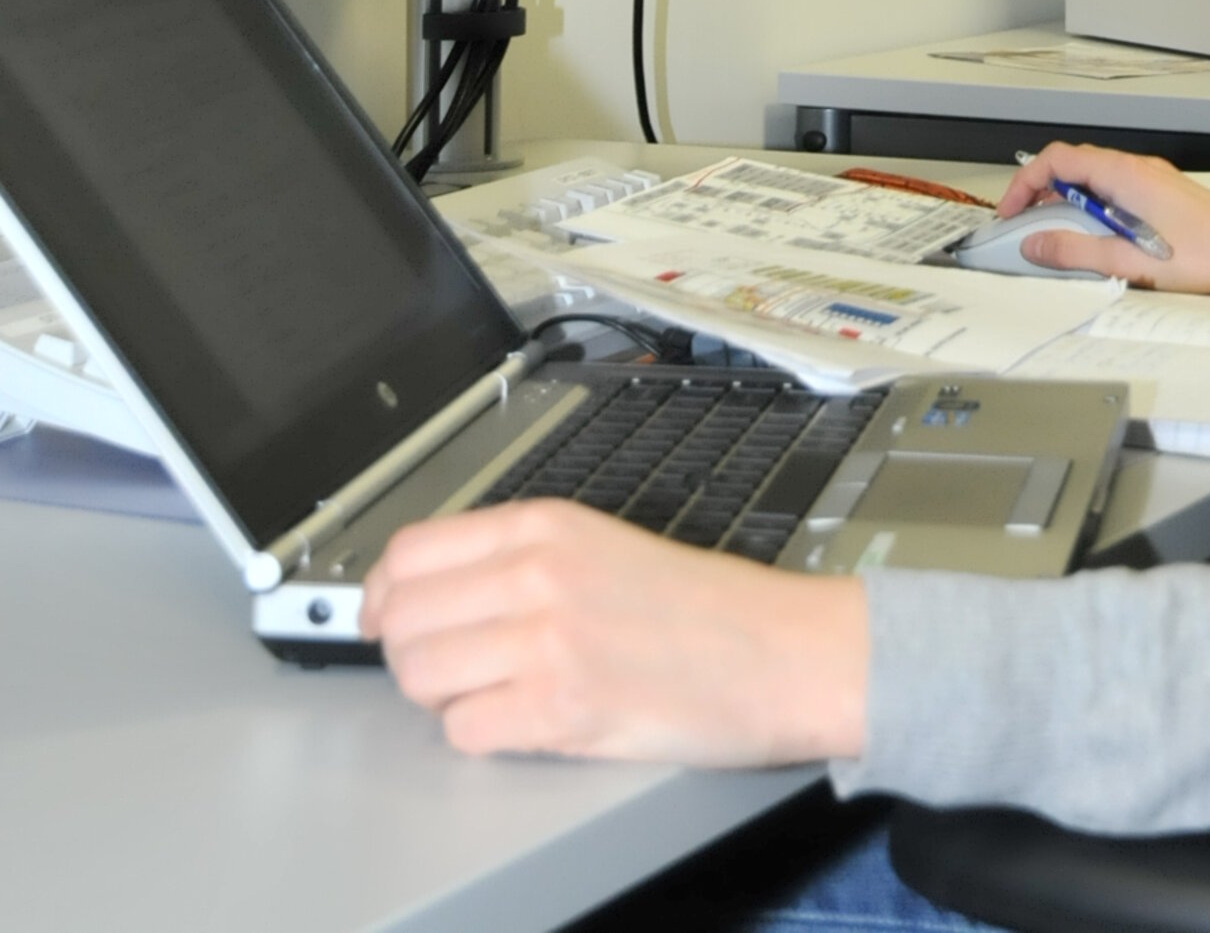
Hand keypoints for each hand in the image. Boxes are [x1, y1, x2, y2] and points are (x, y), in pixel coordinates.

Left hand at [361, 500, 867, 762]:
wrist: (777, 651)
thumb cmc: (698, 606)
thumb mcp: (599, 543)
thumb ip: (516, 556)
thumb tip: (424, 586)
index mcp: (544, 524)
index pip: (408, 552)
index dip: (384, 593)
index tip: (385, 614)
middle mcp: (537, 573)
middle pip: (401, 617)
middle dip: (406, 650)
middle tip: (444, 665)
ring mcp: (548, 641)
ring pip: (420, 674)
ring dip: (439, 696)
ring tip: (484, 694)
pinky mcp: (562, 710)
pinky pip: (464, 731)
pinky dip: (479, 735)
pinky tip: (518, 723)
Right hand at [994, 143, 1209, 298]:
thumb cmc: (1207, 255)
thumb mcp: (1130, 262)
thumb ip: (1077, 252)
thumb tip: (1036, 244)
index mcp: (1125, 174)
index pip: (1057, 159)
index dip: (1025, 182)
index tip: (1011, 213)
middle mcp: (1136, 169)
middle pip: (1072, 166)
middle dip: (1041, 194)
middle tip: (1027, 229)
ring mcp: (1150, 181)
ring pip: (1093, 181)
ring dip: (1068, 205)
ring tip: (1058, 241)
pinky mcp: (1162, 196)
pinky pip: (1114, 193)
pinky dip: (1093, 211)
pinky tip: (1097, 242)